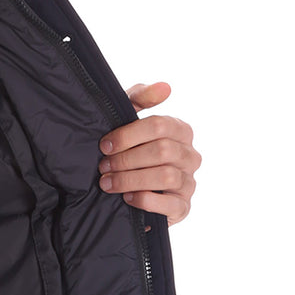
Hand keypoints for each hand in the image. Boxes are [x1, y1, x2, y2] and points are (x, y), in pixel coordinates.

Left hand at [97, 81, 200, 225]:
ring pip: (166, 176)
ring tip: (108, 183)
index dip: (129, 135)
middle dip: (127, 159)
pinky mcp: (183, 207)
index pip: (160, 125)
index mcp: (181, 131)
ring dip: (131, 179)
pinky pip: (171, 204)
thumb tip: (165, 86)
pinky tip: (127, 198)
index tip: (104, 145)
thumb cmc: (128, 150)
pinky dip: (146, 200)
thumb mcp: (128, 121)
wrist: (125, 191)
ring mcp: (189, 182)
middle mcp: (190, 155)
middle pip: (162, 151)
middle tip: (103, 166)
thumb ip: (140, 99)